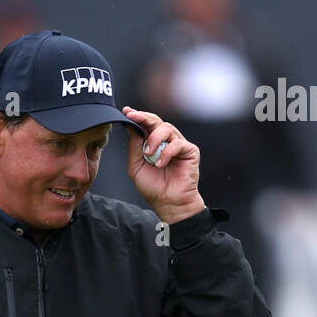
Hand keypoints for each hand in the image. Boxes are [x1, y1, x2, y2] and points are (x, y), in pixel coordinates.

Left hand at [122, 106, 205, 225]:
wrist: (169, 203)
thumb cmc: (154, 188)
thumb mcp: (136, 167)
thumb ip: (134, 147)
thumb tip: (130, 127)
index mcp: (154, 143)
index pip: (146, 125)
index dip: (137, 116)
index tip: (126, 112)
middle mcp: (166, 141)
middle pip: (156, 121)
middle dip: (144, 118)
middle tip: (134, 117)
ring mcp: (178, 144)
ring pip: (166, 128)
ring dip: (154, 139)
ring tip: (148, 154)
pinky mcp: (190, 151)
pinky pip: (177, 143)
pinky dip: (167, 153)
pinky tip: (160, 164)